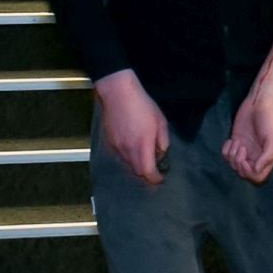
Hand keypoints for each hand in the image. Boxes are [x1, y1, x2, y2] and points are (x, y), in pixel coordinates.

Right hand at [96, 70, 169, 186]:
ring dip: (136, 163)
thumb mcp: (161, 122)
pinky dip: (128, 155)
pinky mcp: (109, 142)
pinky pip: (120, 155)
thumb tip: (160, 154)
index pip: (148, 171)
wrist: (118, 93)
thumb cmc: (142, 105)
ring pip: (128, 163)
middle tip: (154, 166)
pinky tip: (132, 143)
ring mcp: (117, 147)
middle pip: (137, 171)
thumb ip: (162, 141)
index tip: (160, 178)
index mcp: (143, 145)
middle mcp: (128, 149)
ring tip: (143, 152)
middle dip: (146, 172)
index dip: (155, 178)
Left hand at [222, 94, 272, 183]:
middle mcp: (256, 158)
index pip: (257, 178)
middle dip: (238, 164)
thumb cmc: (269, 120)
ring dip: (231, 155)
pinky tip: (231, 140)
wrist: (259, 104)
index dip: (249, 173)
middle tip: (241, 148)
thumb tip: (257, 170)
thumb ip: (268, 157)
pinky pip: (226, 156)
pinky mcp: (235, 143)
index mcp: (267, 159)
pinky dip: (226, 150)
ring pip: (233, 166)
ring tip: (237, 142)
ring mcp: (245, 151)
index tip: (245, 160)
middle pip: (243, 174)